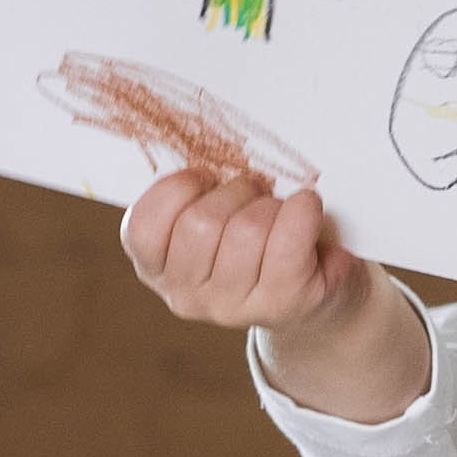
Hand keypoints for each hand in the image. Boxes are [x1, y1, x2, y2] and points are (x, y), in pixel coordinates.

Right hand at [122, 166, 367, 331]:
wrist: (313, 296)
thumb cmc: (255, 244)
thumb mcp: (213, 218)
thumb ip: (194, 194)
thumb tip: (203, 149)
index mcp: (158, 270)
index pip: (143, 228)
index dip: (176, 189)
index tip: (205, 178)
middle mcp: (187, 297)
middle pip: (199, 223)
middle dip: (234, 191)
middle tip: (254, 191)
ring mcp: (233, 307)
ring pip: (246, 230)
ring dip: (269, 205)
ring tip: (278, 210)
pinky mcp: (282, 303)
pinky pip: (288, 242)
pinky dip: (302, 211)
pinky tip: (306, 207)